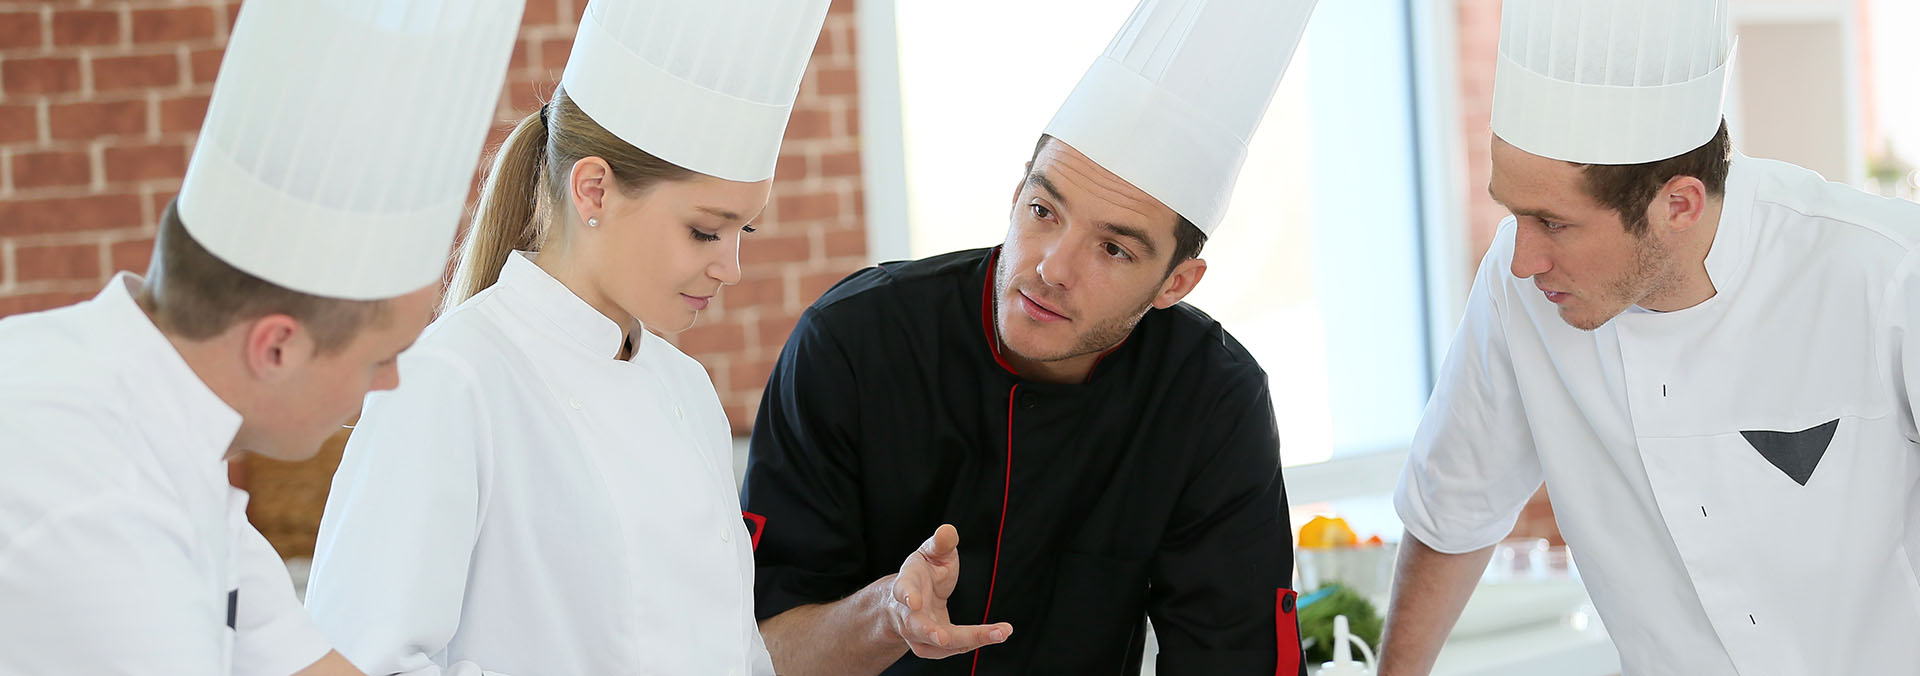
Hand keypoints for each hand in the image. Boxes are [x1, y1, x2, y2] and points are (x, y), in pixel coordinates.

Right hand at [886, 524, 1013, 658]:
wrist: (909, 601)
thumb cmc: (923, 573)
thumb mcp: (930, 553)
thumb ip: (940, 544)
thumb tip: (948, 530)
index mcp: (906, 585)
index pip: (902, 591)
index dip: (906, 595)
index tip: (912, 601)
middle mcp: (907, 615)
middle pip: (918, 627)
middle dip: (931, 633)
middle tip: (944, 638)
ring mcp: (918, 634)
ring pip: (938, 645)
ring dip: (968, 641)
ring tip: (999, 633)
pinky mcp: (933, 646)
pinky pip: (954, 648)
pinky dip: (976, 642)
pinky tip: (997, 633)